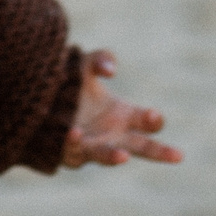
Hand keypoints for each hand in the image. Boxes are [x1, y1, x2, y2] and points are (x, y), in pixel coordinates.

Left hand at [61, 49, 182, 168]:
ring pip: (106, 156)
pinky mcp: (69, 152)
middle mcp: (112, 135)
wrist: (37, 100)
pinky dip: (74, 143)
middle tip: (178, 155)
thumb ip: (100, 59)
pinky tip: (74, 133)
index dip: (153, 119)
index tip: (152, 115)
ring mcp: (92, 146)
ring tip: (122, 156)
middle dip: (159, 151)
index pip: (148, 122)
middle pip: (142, 148)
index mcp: (123, 115)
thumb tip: (111, 71)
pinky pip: (73, 151)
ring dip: (114, 157)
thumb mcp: (84, 64)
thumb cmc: (68, 84)